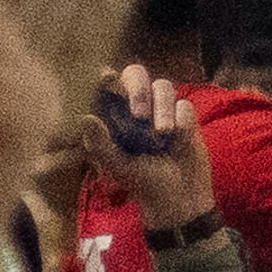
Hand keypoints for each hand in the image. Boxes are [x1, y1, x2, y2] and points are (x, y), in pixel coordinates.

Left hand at [97, 67, 214, 234]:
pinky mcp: (186, 117)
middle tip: (139, 114)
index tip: (106, 76)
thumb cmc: (144, 184)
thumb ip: (101, 144)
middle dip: (138, 89)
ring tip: (163, 135)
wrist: (180, 197)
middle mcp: (139, 108)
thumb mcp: (119, 166)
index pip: (110, 88)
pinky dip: (182, 120)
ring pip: (164, 86)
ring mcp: (163, 110)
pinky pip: (184, 104)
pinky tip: (179, 141)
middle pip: (137, 75)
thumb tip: (86, 118)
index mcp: (117, 118)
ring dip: (163, 108)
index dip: (108, 78)